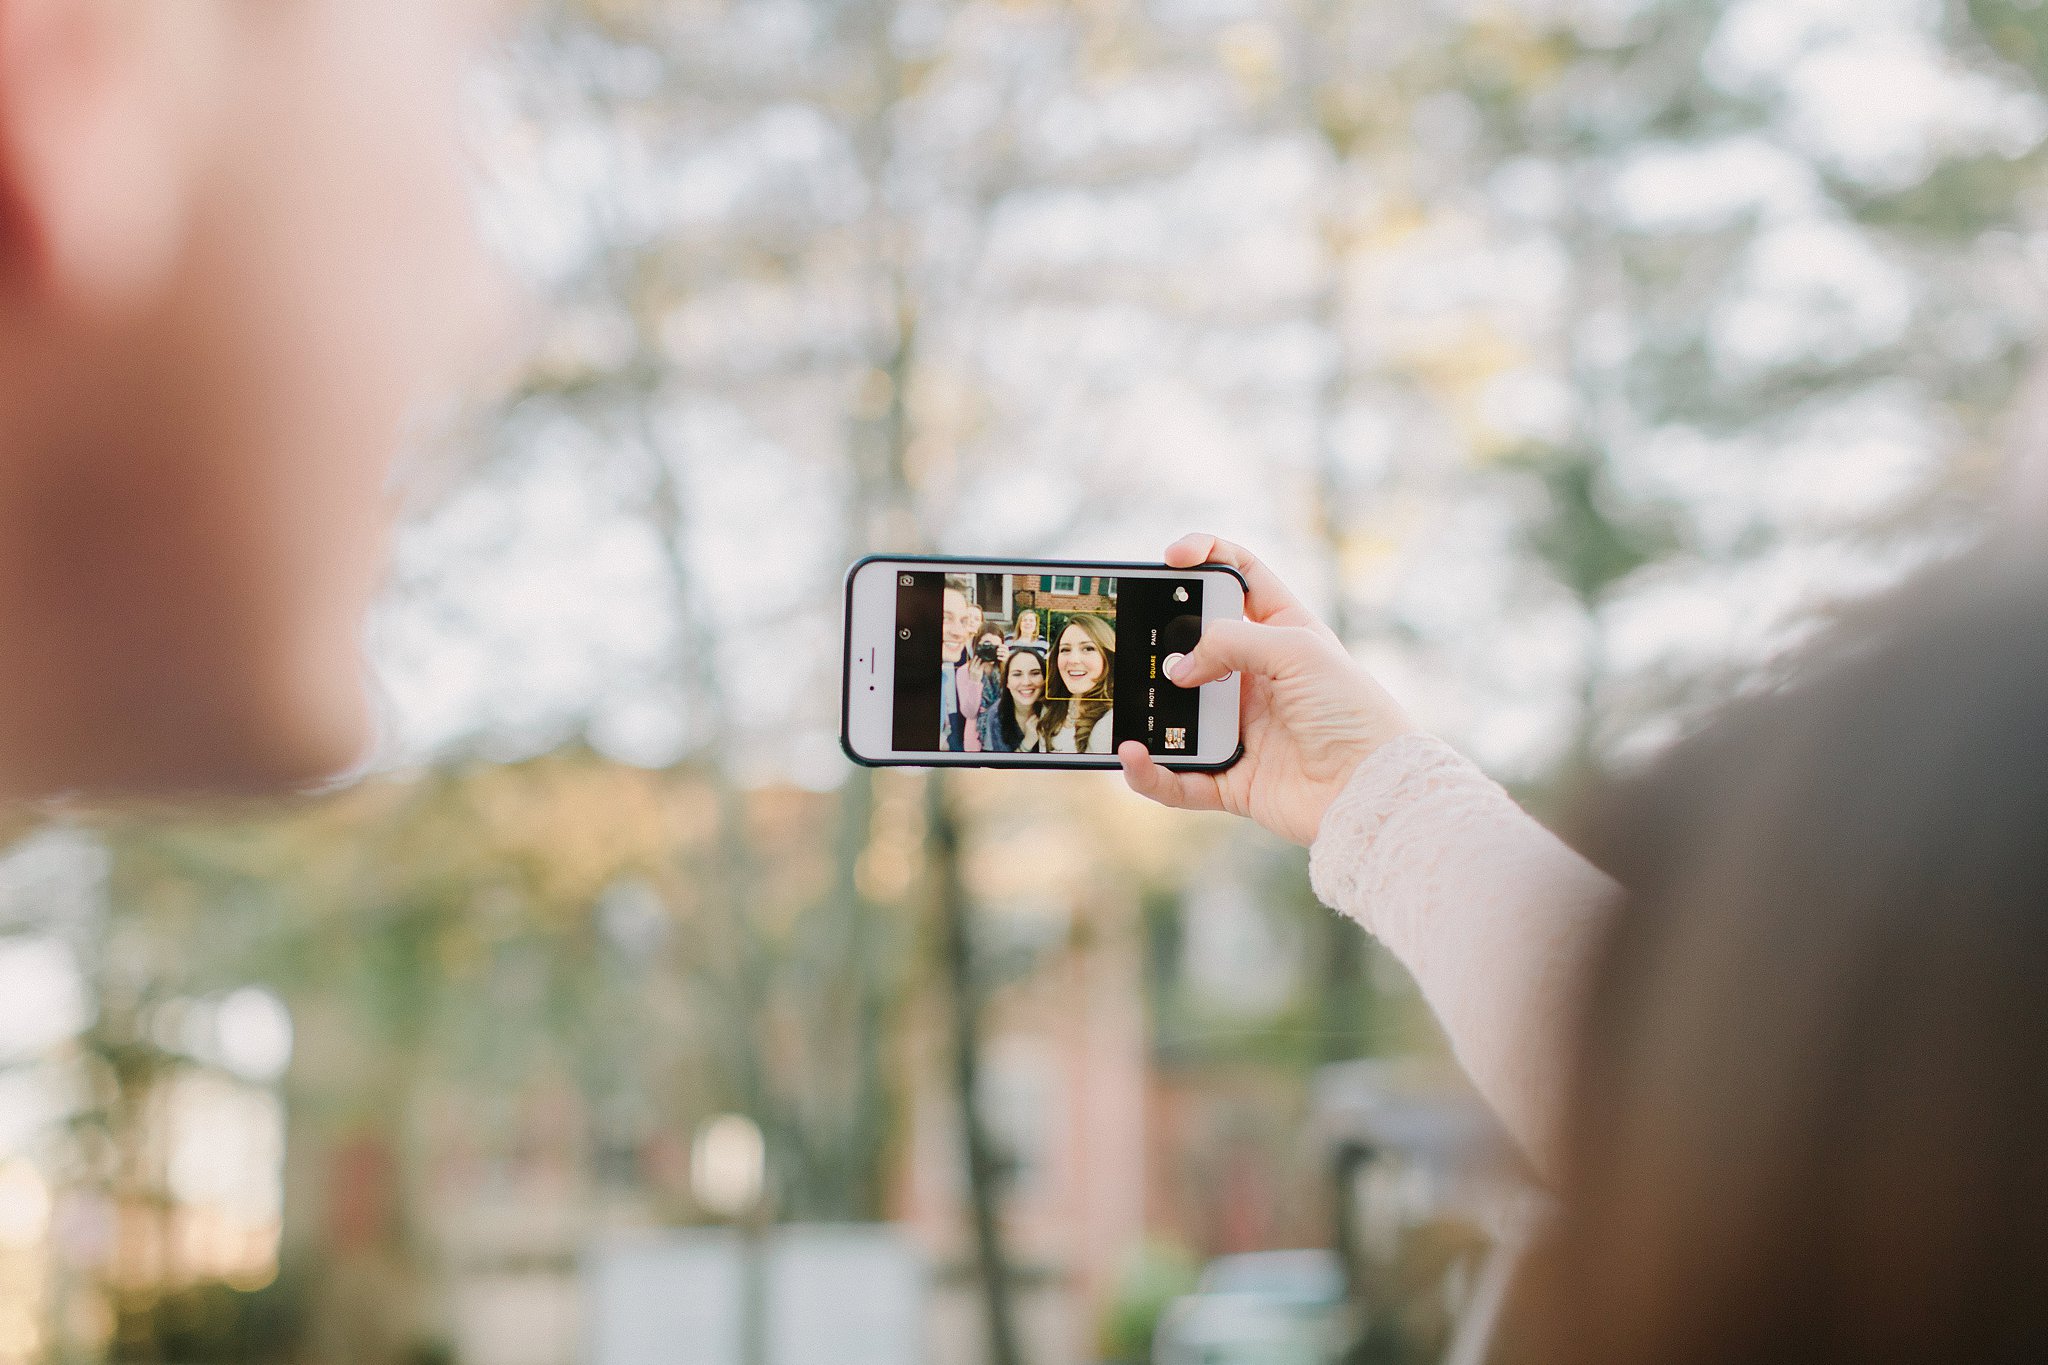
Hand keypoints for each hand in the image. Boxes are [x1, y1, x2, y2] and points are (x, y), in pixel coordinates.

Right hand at [1119, 534, 1416, 845]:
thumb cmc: (1351, 711)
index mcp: (1283, 633)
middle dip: (1159, 643)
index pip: (1241, 577)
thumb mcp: (1296, 649)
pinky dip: (1151, 772)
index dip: (1206, 556)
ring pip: (1175, 715)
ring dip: (1145, 712)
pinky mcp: (1231, 780)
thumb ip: (1230, 642)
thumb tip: (1178, 670)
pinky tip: (1135, 757)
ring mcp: (1242, 729)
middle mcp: (1258, 678)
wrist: (1372, 790)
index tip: (1171, 558)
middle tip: (1135, 641)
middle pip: (1194, 647)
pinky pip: (1179, 778)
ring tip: (1125, 707)